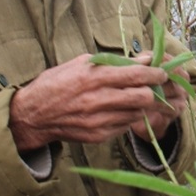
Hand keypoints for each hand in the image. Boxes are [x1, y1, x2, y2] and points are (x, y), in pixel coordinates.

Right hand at [9, 53, 181, 150]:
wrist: (33, 116)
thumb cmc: (57, 83)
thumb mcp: (81, 63)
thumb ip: (114, 62)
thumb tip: (144, 59)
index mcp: (94, 77)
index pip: (136, 75)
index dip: (155, 74)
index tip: (162, 72)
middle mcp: (98, 100)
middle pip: (143, 97)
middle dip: (153, 91)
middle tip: (154, 86)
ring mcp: (99, 120)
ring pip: (138, 113)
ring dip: (142, 104)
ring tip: (137, 96)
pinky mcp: (99, 135)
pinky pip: (125, 125)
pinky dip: (128, 116)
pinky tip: (121, 109)